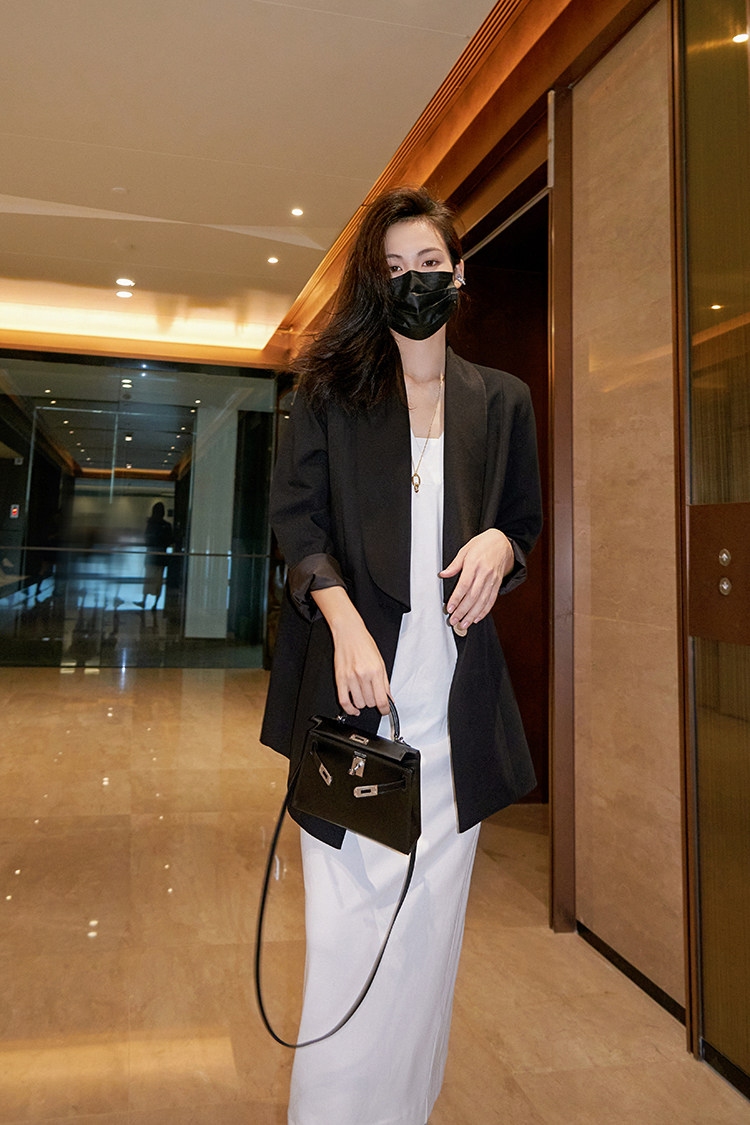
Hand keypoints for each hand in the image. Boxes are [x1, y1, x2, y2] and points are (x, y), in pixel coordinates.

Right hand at [311, 586, 390, 715]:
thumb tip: (389, 698)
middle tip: (373, 695)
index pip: (382, 700)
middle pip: (370, 703)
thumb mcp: (381, 662)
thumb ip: (385, 683)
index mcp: (376, 671)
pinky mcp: (340, 679)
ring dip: (362, 703)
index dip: (385, 709)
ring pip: (358, 703)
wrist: (349, 633)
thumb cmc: (365, 644)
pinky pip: (344, 701)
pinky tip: (354, 709)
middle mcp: (363, 676)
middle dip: (374, 702)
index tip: (385, 711)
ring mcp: (350, 678)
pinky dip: (349, 709)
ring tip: (364, 695)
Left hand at [439, 530, 513, 630]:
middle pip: (473, 596)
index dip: (456, 598)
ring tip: (463, 624)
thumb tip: (443, 574)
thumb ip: (454, 565)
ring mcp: (493, 580)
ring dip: (472, 614)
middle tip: (454, 620)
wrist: (502, 543)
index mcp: (474, 564)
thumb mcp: (465, 550)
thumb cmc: (481, 545)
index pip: (464, 585)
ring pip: (482, 601)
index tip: (449, 608)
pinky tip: (476, 618)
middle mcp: (485, 573)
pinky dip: (484, 611)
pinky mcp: (498, 584)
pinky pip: (491, 600)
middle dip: (463, 611)